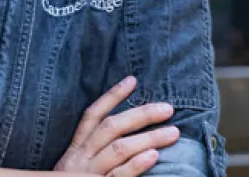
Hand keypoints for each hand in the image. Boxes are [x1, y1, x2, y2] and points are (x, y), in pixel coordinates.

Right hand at [54, 77, 180, 175]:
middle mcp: (80, 158)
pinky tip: (154, 156)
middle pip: (110, 127)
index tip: (132, 80)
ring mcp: (88, 173)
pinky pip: (118, 176)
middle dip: (140, 115)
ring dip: (148, 138)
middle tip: (167, 108)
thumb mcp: (75, 167)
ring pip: (118, 149)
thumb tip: (123, 134)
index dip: (112, 96)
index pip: (92, 116)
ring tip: (173, 132)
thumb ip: (94, 151)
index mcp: (76, 150)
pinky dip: (136, 165)